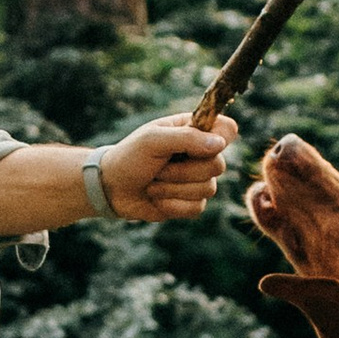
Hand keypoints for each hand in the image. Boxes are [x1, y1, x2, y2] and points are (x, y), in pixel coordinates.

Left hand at [102, 110, 235, 221]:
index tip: (196, 146)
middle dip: (184, 171)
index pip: (227, 129)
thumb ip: (187, 138)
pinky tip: (156, 198)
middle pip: (218, 165)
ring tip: (153, 183)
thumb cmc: (129, 157)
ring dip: (173, 189)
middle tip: (159, 168)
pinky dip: (173, 205)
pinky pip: (197, 208)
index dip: (221, 138)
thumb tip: (220, 144)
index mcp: (193, 130)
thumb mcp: (153, 140)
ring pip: (208, 189)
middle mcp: (200, 153)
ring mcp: (197, 179)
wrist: (111, 188)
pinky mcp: (190, 202)